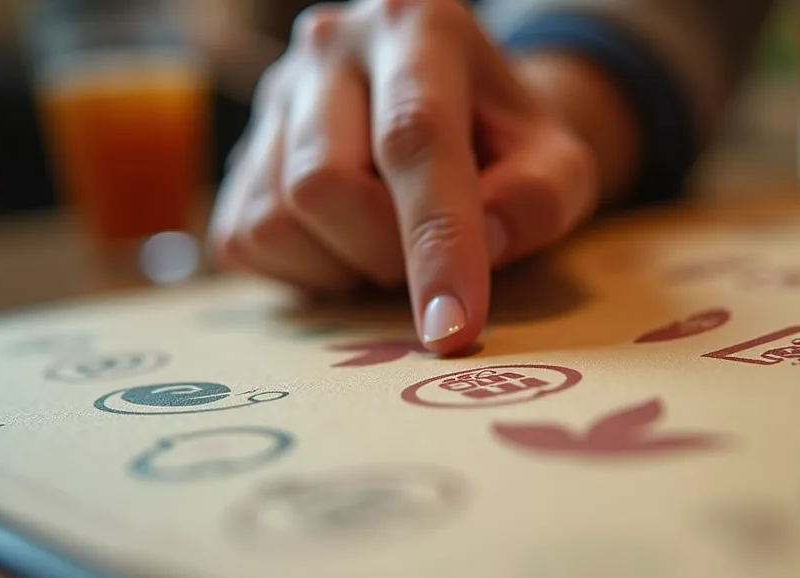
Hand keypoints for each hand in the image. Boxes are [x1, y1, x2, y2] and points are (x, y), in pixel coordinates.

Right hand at [209, 0, 599, 354]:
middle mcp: (332, 44)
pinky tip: (352, 243)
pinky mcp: (241, 154)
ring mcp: (275, 96)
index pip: (415, 137)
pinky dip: (308, 269)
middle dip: (388, 253)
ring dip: (348, 265)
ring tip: (394, 240)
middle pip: (326, 183)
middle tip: (434, 258)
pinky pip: (247, 241)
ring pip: (277, 219)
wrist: (460, 117)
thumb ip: (540, 200)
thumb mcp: (558, 166)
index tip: (452, 327)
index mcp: (420, 27)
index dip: (436, 240)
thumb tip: (482, 241)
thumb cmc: (508, 145)